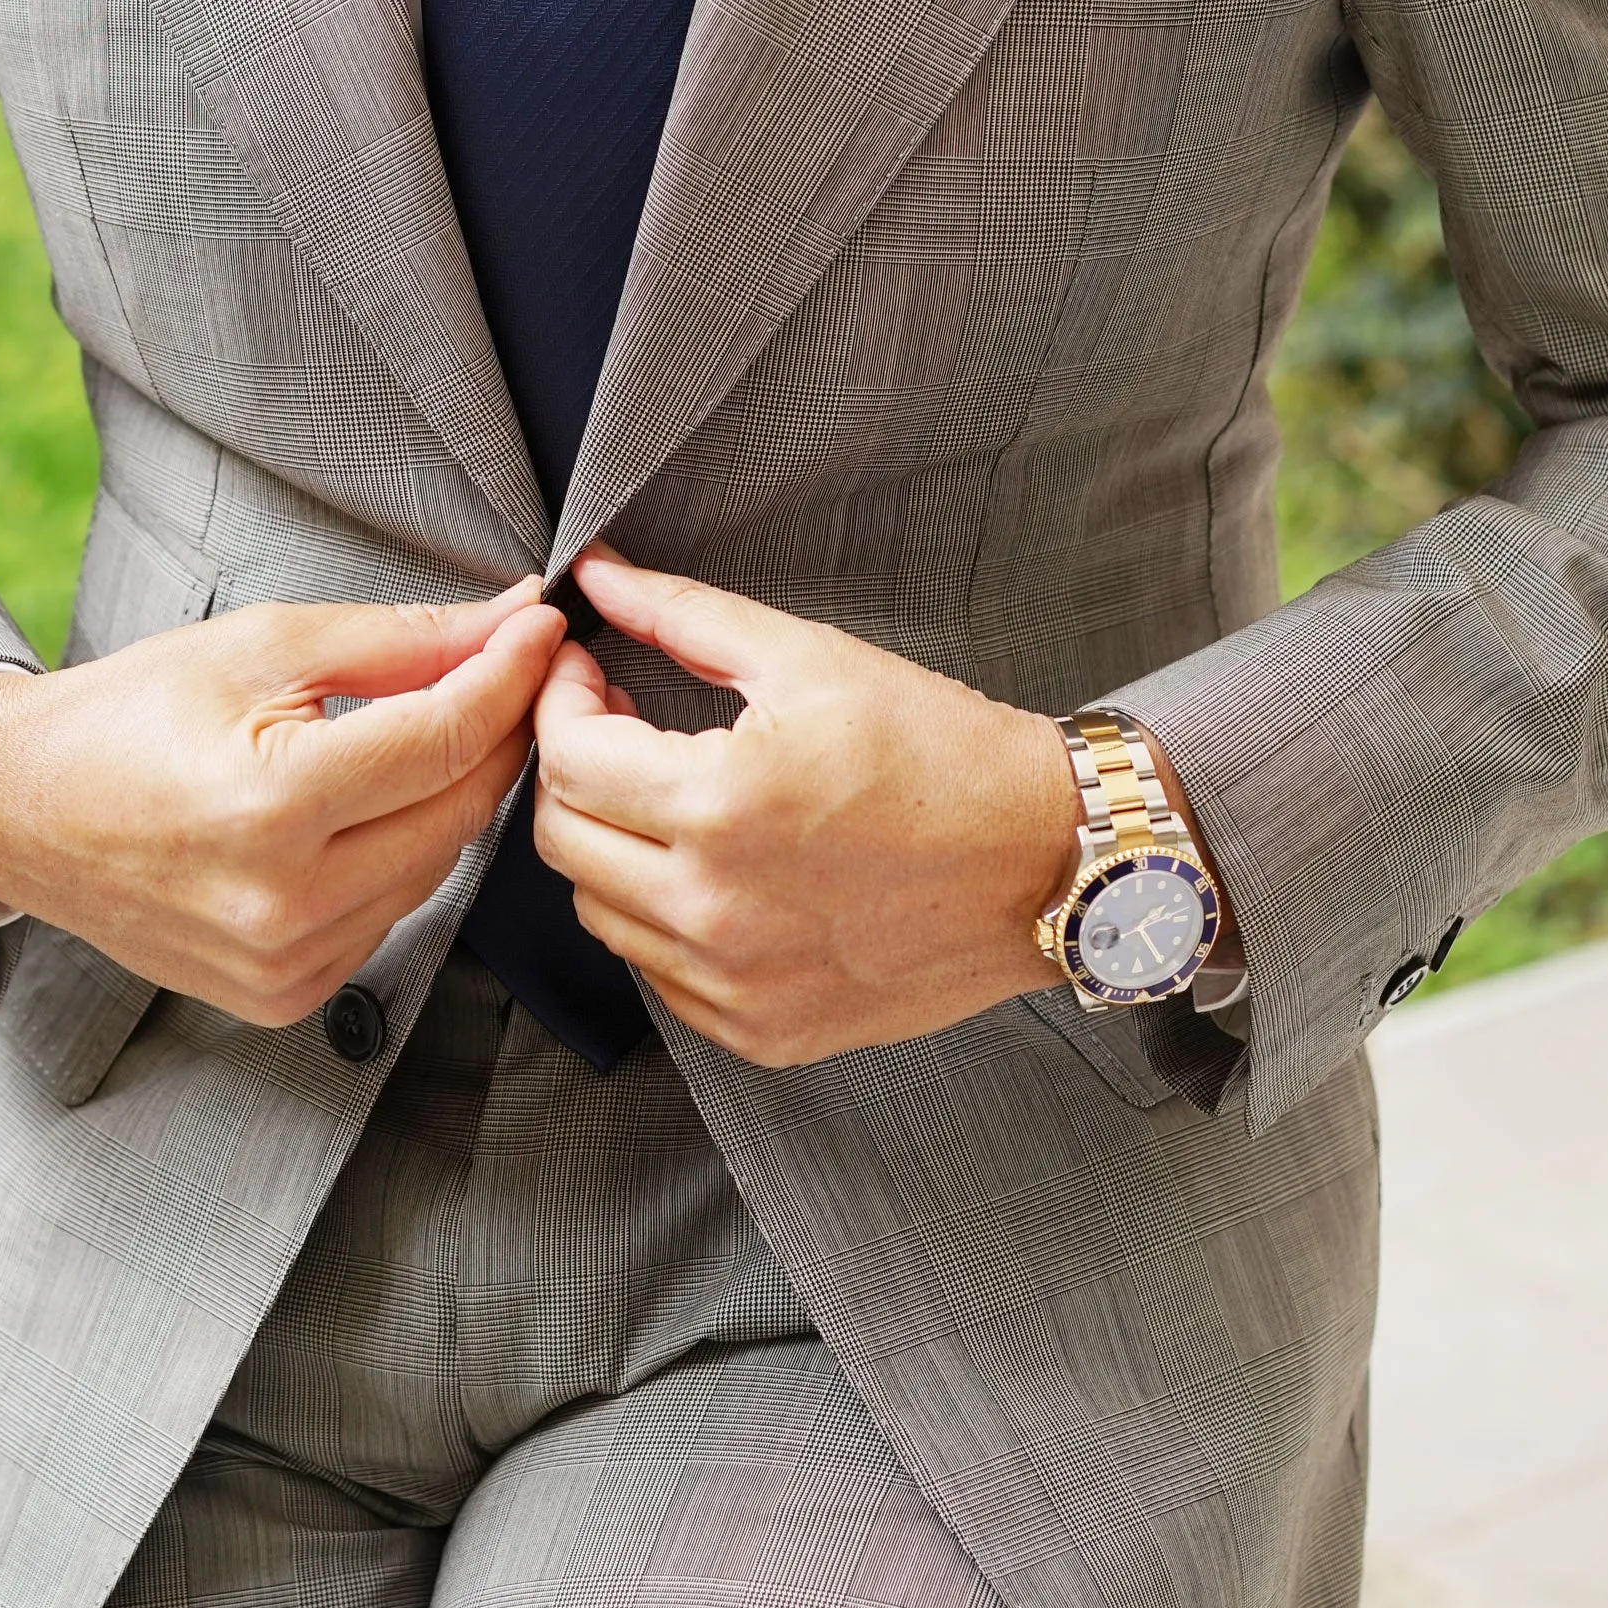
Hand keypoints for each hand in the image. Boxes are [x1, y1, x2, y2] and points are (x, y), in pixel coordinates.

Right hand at [0, 582, 567, 1027]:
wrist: (18, 808)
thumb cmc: (128, 717)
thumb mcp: (264, 647)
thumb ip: (399, 641)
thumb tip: (505, 622)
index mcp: (271, 805)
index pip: (445, 737)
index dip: (509, 674)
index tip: (539, 629)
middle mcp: (281, 903)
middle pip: (458, 810)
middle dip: (496, 733)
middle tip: (507, 671)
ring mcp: (283, 963)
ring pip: (434, 867)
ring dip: (449, 797)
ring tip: (428, 732)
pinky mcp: (282, 995)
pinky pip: (389, 917)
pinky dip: (398, 857)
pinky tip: (366, 810)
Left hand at [532, 549, 1080, 1067]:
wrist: (1045, 859)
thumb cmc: (943, 754)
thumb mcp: (810, 659)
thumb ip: (682, 614)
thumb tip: (595, 578)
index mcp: (721, 804)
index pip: (567, 757)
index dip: (561, 702)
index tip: (587, 675)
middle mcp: (715, 908)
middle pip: (562, 839)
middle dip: (572, 769)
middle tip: (616, 726)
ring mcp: (736, 982)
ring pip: (599, 911)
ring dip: (610, 845)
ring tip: (666, 796)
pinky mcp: (762, 1029)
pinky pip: (659, 973)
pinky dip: (660, 918)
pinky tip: (709, 870)